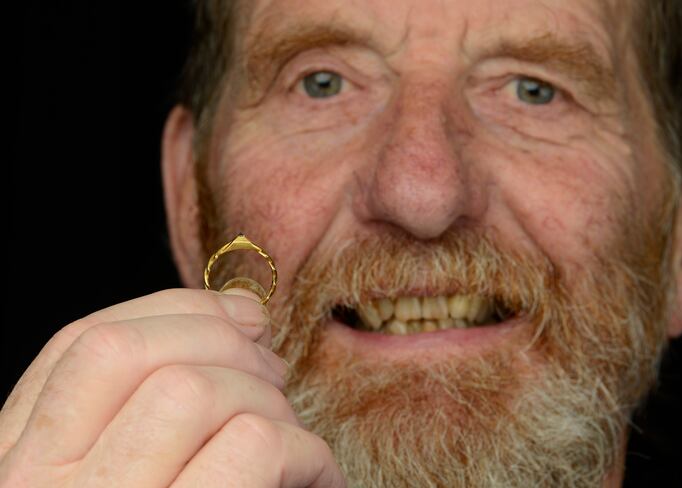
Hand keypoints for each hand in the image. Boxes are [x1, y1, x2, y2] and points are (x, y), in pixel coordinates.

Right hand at [0, 288, 345, 486]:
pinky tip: (316, 479)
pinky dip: (307, 452)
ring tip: (294, 441)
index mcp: (19, 465)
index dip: (175, 311)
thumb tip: (241, 316)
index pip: (81, 346)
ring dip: (267, 401)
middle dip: (223, 341)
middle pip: (130, 351)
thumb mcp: (122, 475)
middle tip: (274, 374)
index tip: (242, 315)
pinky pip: (255, 447)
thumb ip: (142, 412)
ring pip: (194, 389)